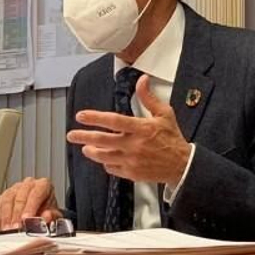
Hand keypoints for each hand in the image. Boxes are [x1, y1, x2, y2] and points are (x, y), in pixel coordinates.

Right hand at [0, 177, 59, 229]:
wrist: (41, 210)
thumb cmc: (47, 211)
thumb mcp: (54, 215)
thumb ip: (51, 216)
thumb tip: (46, 217)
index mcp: (43, 185)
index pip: (36, 194)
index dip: (30, 207)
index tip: (26, 219)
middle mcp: (29, 184)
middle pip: (20, 197)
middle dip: (17, 214)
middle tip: (16, 227)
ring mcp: (15, 188)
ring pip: (8, 200)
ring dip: (7, 217)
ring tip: (8, 229)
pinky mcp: (4, 196)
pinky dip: (0, 217)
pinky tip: (3, 226)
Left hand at [68, 75, 191, 186]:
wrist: (182, 165)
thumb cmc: (172, 139)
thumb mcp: (164, 114)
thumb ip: (149, 97)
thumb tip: (142, 80)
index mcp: (142, 129)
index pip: (113, 121)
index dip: (95, 118)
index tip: (81, 116)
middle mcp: (134, 145)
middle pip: (102, 140)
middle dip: (83, 137)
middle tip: (71, 135)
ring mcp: (132, 161)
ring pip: (104, 157)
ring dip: (92, 152)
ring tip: (85, 148)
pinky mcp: (132, 173)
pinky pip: (112, 168)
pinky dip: (106, 163)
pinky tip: (105, 159)